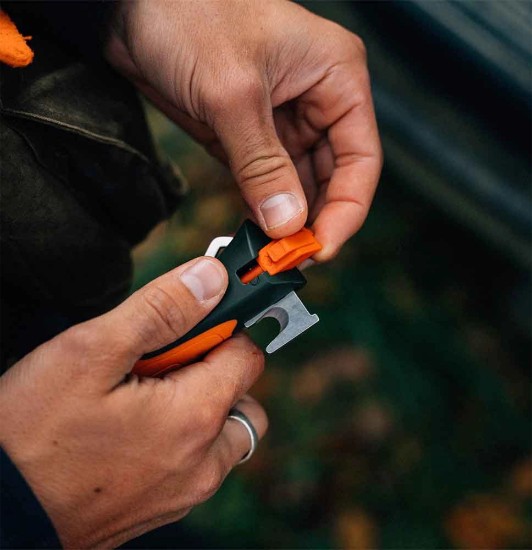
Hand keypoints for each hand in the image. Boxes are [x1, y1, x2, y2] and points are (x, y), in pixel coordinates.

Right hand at [0, 257, 266, 547]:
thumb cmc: (33, 434)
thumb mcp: (92, 351)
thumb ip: (162, 309)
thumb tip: (212, 278)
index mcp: (195, 417)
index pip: (247, 354)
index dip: (224, 327)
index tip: (194, 319)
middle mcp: (204, 462)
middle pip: (243, 396)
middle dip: (215, 368)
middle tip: (163, 360)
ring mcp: (187, 490)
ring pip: (225, 431)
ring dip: (202, 403)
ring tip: (146, 393)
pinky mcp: (166, 505)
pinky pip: (199, 459)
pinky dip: (184, 434)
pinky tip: (135, 425)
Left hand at [106, 0, 381, 260]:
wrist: (132, 7)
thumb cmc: (189, 16)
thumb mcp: (233, 94)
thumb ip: (262, 164)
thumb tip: (286, 223)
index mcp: (336, 77)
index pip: (361, 158)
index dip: (348, 209)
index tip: (324, 247)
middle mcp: (317, 100)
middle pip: (334, 177)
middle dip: (315, 219)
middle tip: (292, 257)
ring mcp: (284, 121)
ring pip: (300, 184)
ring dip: (287, 219)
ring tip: (272, 252)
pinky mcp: (250, 136)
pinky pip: (266, 182)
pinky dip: (262, 208)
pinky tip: (256, 231)